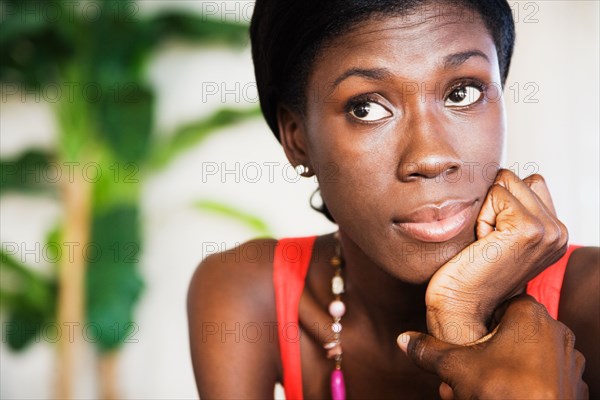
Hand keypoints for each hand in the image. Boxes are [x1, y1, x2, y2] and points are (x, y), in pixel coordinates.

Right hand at [398, 295, 588, 398]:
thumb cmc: (502, 390)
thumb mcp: (455, 367)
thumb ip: (429, 350)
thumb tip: (404, 340)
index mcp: (528, 314)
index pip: (496, 306)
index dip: (476, 327)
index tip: (465, 346)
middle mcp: (554, 330)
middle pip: (509, 334)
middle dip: (485, 354)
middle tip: (466, 374)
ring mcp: (567, 359)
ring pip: (526, 356)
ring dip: (503, 368)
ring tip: (480, 388)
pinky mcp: (573, 384)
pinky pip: (543, 376)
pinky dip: (525, 383)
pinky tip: (506, 395)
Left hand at [426, 169, 567, 342]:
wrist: (460, 305)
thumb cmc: (468, 270)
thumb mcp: (499, 235)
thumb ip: (513, 208)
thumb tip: (500, 174)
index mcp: (554, 233)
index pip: (526, 182)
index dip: (498, 203)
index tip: (493, 239)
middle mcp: (558, 232)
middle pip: (516, 178)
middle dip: (491, 203)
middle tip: (487, 241)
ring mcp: (548, 231)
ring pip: (506, 182)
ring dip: (486, 209)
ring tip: (485, 242)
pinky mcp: (529, 229)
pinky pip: (496, 193)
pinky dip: (481, 215)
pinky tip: (482, 243)